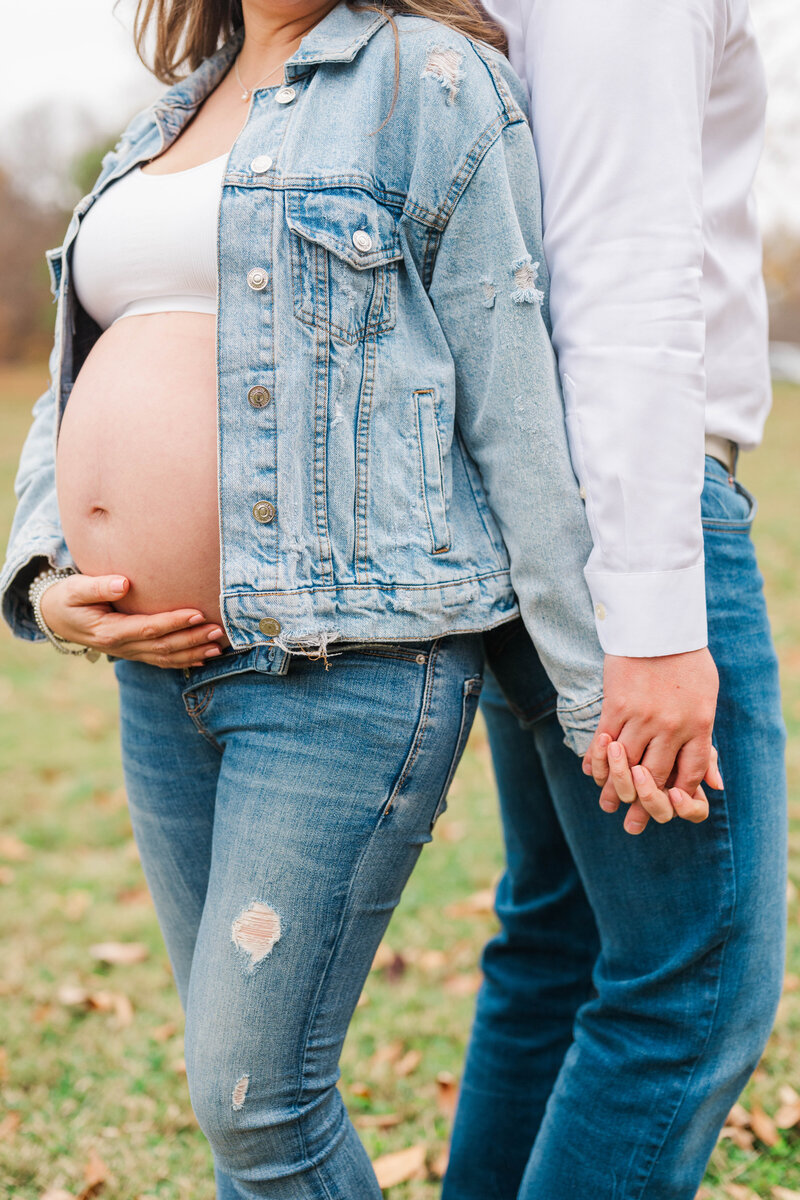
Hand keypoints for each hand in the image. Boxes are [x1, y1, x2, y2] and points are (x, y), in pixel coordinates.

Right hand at [39, 573, 227, 667]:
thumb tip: (124, 583)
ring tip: (218, 647)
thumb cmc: (67, 598)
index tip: (197, 613)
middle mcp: (121, 646)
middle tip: (217, 631)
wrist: (56, 617)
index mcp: (109, 631)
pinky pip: (162, 660)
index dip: (174, 622)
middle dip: (192, 639)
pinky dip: (184, 661)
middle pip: (163, 646)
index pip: (148, 628)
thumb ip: (98, 586)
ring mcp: (129, 652)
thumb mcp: (75, 589)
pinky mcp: (134, 652)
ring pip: (165, 657)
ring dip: (193, 653)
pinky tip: (204, 658)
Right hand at [583, 649, 722, 832]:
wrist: (657, 625)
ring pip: (626, 763)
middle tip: (631, 822)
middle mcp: (671, 725)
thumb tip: (716, 784)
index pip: (690, 773)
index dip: (677, 795)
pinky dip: (596, 761)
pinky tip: (591, 772)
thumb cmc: (686, 662)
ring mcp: (642, 716)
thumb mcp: (706, 699)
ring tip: (606, 802)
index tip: (667, 808)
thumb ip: (706, 742)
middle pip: (655, 775)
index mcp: (699, 724)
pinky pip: (604, 742)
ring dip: (614, 786)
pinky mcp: (617, 705)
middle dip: (642, 803)